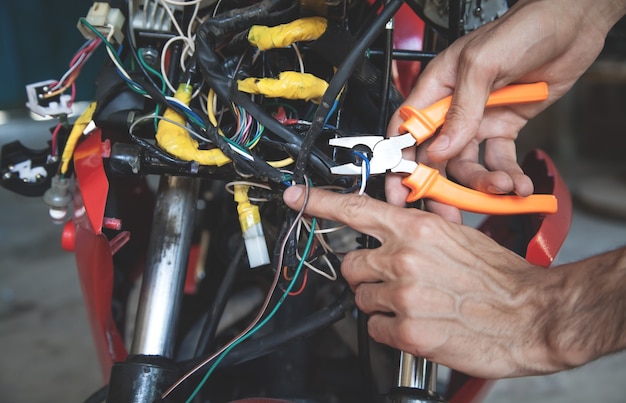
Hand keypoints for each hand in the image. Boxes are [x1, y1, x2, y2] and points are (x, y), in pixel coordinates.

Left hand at [283, 186, 567, 377]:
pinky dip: (389, 329)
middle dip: (367, 274)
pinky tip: (416, 324)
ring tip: (416, 304)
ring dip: (381, 303)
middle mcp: (404, 259)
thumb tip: (399, 211)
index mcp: (416, 230)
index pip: (355, 210)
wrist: (531, 315)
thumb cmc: (500, 277)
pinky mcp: (408, 332)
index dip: (319, 202)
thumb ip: (423, 223)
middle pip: (351, 265)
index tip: (296, 196)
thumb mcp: (461, 235)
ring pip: (361, 299)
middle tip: (395, 281)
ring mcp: (403, 296)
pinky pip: (373, 328)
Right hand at [386, 0, 625, 221]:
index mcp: (436, 87)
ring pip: (468, 165)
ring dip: (483, 183)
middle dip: (439, 187)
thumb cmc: (524, 28)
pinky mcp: (504, 128)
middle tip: (446, 212)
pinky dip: (508, 176)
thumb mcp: (483, 63)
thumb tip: (440, 148)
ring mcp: (478, 120)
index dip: (399, 160)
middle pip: (434, 157)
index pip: (406, 129)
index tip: (400, 189)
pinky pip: (499, 160)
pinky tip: (519, 184)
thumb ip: (461, 109)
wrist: (572, 24)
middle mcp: (453, 108)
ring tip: (504, 188)